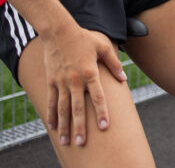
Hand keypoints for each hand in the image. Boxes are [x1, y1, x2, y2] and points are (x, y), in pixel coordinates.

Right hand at [42, 25, 126, 146]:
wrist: (59, 31)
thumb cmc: (84, 38)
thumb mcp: (103, 47)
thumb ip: (113, 63)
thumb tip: (123, 78)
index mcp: (90, 72)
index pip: (98, 97)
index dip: (102, 112)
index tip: (105, 126)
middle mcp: (75, 80)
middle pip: (78, 108)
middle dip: (80, 126)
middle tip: (81, 142)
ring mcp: (61, 82)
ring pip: (62, 108)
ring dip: (64, 126)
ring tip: (66, 141)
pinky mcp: (51, 81)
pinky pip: (51, 101)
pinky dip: (51, 115)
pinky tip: (53, 127)